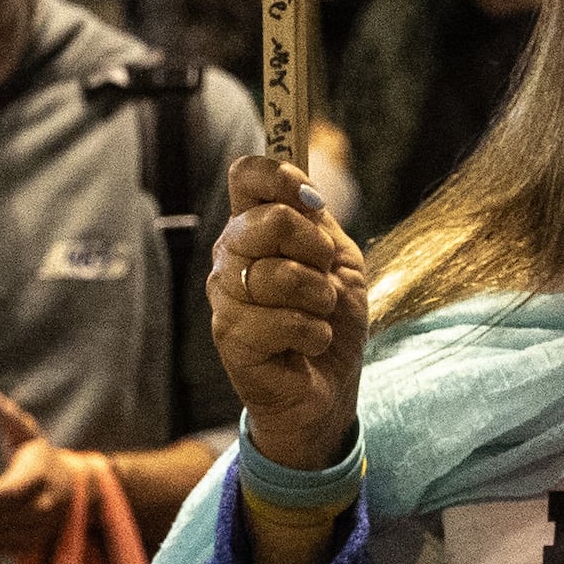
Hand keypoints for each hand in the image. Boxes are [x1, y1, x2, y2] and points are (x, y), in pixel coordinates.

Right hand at [210, 151, 360, 470]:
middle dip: (314, 248)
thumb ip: (318, 223)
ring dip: (319, 299)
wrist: (328, 388)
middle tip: (325, 275)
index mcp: (253, 227)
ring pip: (279, 275)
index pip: (246, 176)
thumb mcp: (338, 261)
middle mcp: (230, 255)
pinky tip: (309, 343)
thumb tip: (305, 186)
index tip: (311, 201)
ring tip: (320, 316)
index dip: (279, 176)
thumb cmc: (329, 320)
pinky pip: (283, 321)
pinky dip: (313, 333)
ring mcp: (225, 295)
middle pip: (266, 220)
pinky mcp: (228, 335)